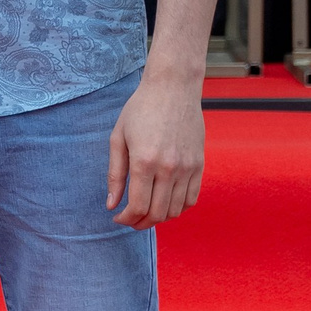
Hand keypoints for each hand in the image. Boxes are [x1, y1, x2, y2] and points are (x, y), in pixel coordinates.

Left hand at [106, 71, 204, 225]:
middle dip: (140, 223)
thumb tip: (111, 205)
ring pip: (175, 210)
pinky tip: (165, 203)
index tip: (118, 217)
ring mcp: (187, 167)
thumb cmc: (141, 109)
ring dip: (159, 218)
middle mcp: (168, 168)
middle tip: (130, 220)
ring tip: (147, 212)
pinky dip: (178, 209)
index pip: (138, 207)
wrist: (173, 88)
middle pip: (157, 214)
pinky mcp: (199, 165)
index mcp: (144, 161)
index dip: (126, 219)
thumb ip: (115, 174)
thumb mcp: (118, 138)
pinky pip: (191, 199)